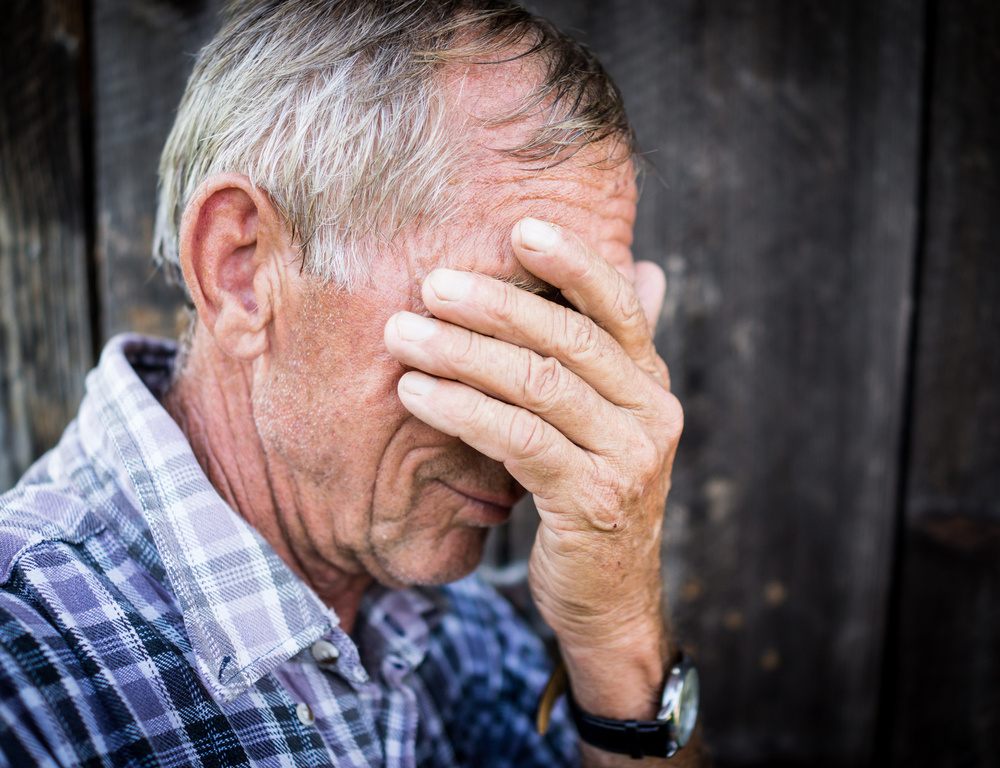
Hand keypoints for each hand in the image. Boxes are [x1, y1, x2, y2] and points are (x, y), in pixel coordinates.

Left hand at [384, 217, 682, 723]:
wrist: (608, 597)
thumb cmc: (590, 494)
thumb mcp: (609, 420)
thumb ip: (613, 354)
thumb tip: (648, 268)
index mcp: (651, 382)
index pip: (618, 305)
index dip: (573, 262)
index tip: (519, 227)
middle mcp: (652, 412)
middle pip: (569, 338)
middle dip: (494, 305)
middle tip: (429, 283)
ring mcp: (628, 459)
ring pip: (538, 385)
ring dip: (462, 353)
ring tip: (400, 334)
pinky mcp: (592, 501)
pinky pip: (518, 440)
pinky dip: (463, 410)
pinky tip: (417, 393)